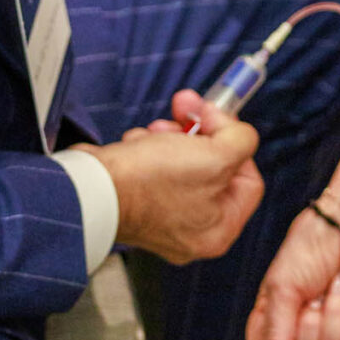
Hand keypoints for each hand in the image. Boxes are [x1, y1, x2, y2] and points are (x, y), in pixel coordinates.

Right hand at [82, 91, 262, 265]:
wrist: (89, 187)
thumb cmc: (149, 181)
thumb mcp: (216, 155)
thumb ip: (241, 141)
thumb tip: (238, 131)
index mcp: (218, 230)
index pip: (249, 180)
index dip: (237, 144)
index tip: (219, 121)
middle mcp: (192, 230)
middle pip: (214, 168)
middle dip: (197, 133)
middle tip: (185, 109)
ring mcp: (162, 217)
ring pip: (182, 162)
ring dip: (169, 136)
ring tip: (152, 134)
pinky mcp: (137, 202)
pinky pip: (154, 166)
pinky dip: (146, 147)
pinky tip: (136, 144)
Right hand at [246, 205, 339, 339]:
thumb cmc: (314, 244)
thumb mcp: (281, 287)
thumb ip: (273, 336)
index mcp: (276, 316)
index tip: (283, 321)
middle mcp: (303, 327)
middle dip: (307, 330)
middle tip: (312, 298)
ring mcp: (334, 329)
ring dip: (334, 316)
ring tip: (334, 286)